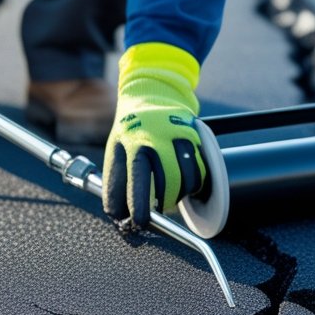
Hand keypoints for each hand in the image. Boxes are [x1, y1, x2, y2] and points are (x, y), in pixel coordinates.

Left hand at [103, 43, 205, 226]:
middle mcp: (155, 137)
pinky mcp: (195, 137)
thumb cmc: (131, 127)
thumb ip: (115, 179)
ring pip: (185, 179)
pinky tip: (180, 184)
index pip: (133, 178)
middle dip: (159, 205)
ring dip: (176, 197)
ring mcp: (178, 136)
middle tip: (151, 216)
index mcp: (131, 140)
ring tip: (165, 198)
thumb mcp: (115, 147)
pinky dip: (191, 185)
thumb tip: (117, 214)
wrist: (153, 92)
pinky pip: (199, 172)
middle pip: (164, 181)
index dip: (135, 204)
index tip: (135, 221)